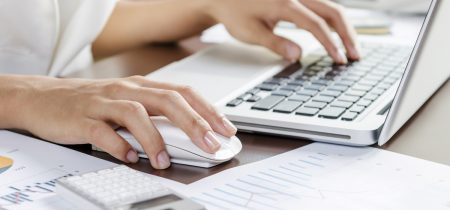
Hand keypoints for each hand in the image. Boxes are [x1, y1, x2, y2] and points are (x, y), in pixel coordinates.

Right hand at [2, 75, 236, 168]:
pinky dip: (120, 146)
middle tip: (211, 145)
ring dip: (155, 139)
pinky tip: (131, 158)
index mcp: (141, 86)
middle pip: (168, 100)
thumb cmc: (92, 103)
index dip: (208, 110)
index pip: (183, 93)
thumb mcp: (127, 102)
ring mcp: (103, 103)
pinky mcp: (82, 118)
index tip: (225, 129)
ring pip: (136, 114)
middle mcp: (126, 90)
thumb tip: (190, 135)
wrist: (43, 97)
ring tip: (164, 160)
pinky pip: (103, 132)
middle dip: (194, 123)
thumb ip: (155, 115)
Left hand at [205, 0, 359, 62]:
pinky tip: (338, 35)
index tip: (339, 59)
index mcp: (284, 3)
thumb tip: (297, 55)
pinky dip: (334, 22)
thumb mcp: (250, 32)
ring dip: (344, 27)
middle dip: (347, 34)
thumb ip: (275, 43)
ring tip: (352, 48)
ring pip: (331, 7)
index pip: (315, 24)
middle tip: (356, 55)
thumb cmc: (234, 13)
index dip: (330, 43)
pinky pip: (323, 7)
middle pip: (332, 11)